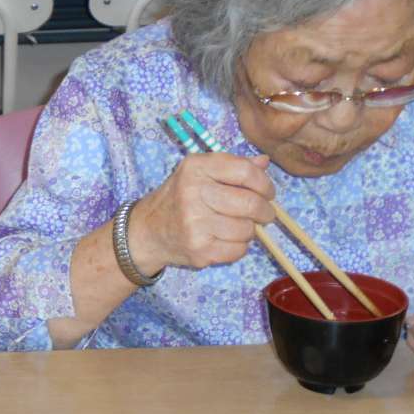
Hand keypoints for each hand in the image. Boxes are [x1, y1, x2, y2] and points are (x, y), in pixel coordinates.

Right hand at [128, 153, 275, 272]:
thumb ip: (232, 166)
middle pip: (250, 203)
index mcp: (195, 168)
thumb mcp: (198, 173)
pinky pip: (238, 250)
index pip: (246, 172)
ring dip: (248, 230)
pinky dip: (238, 247)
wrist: (147, 231)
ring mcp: (194, 224)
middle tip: (263, 214)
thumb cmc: (178, 198)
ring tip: (234, 227)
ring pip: (247, 229)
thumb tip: (264, 162)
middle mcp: (192, 193)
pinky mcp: (199, 249)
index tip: (267, 193)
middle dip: (264, 211)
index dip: (264, 184)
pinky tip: (223, 240)